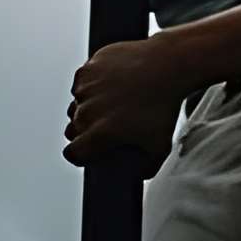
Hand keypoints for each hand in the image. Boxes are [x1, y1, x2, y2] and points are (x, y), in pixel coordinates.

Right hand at [65, 38, 181, 175]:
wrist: (167, 66)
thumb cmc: (164, 104)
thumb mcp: (160, 145)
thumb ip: (147, 167)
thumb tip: (141, 174)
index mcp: (99, 133)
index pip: (73, 153)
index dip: (81, 155)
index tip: (89, 151)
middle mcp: (87, 112)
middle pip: (73, 130)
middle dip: (85, 131)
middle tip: (106, 125)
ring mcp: (85, 89)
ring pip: (76, 105)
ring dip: (87, 107)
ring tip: (110, 103)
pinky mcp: (87, 69)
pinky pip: (81, 83)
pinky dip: (90, 86)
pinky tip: (109, 85)